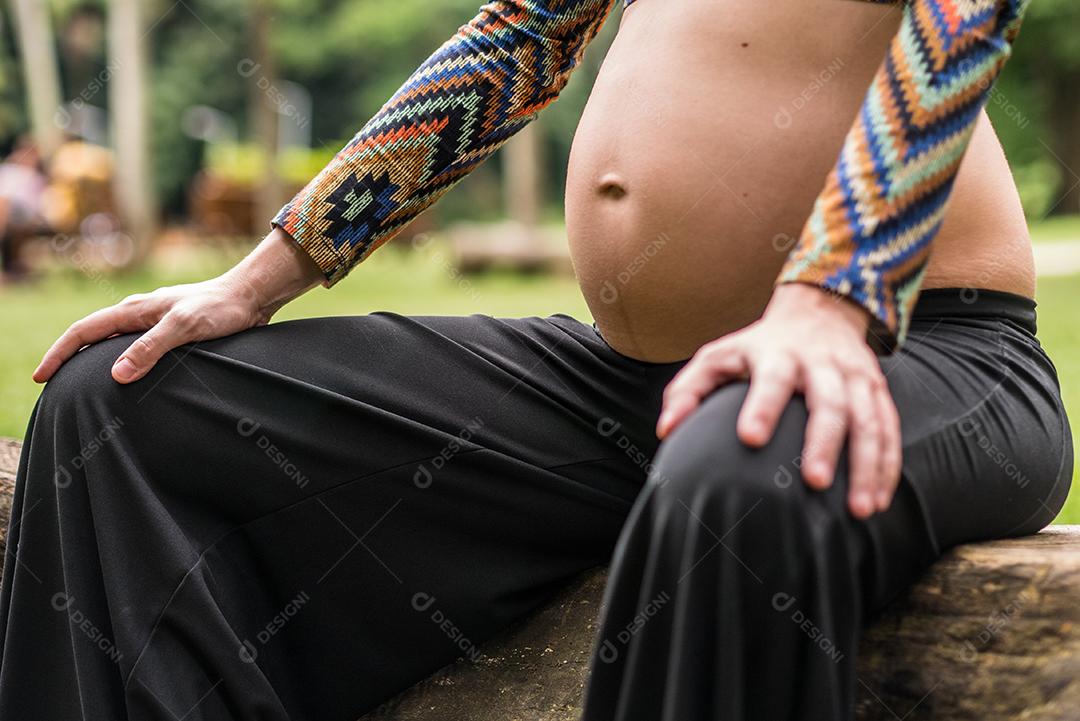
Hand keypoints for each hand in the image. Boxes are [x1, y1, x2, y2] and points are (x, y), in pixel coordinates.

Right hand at [33, 228, 323, 384]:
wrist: (252, 295)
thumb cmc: (221, 309)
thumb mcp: (184, 328)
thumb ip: (150, 348)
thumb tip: (116, 374)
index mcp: (135, 310)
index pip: (84, 331)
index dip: (59, 354)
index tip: (40, 376)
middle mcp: (140, 312)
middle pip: (93, 334)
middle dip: (69, 356)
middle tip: (52, 383)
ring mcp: (156, 319)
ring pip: (114, 339)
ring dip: (94, 357)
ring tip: (81, 381)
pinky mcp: (173, 328)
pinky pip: (136, 344)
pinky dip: (121, 358)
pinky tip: (129, 372)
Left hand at [656, 283, 900, 518]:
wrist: (818, 312)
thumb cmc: (755, 347)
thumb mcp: (717, 357)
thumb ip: (688, 390)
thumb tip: (665, 431)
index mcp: (778, 354)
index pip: (771, 379)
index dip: (762, 406)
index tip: (750, 438)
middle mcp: (822, 363)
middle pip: (829, 402)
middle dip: (823, 442)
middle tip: (814, 482)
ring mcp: (855, 377)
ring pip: (869, 420)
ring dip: (866, 465)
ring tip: (859, 509)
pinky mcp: (877, 391)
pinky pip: (889, 431)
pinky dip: (887, 467)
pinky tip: (877, 502)